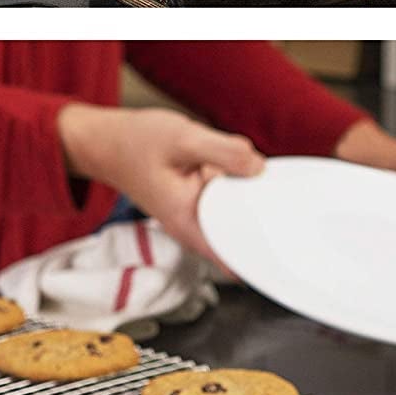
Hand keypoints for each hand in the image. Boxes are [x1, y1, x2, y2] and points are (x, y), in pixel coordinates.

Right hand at [57, 104, 264, 260]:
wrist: (107, 142)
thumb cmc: (136, 143)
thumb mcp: (183, 139)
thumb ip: (225, 152)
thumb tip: (261, 167)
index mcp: (189, 222)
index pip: (236, 256)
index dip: (265, 253)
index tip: (288, 244)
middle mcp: (193, 227)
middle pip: (243, 237)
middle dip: (265, 221)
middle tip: (283, 198)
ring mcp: (196, 216)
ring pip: (238, 216)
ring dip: (252, 200)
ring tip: (260, 180)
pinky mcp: (199, 202)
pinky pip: (228, 200)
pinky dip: (239, 187)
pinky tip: (242, 170)